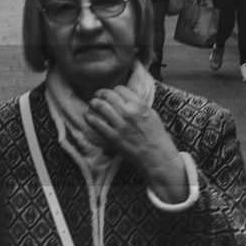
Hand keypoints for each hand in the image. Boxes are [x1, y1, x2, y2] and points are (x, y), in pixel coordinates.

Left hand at [85, 85, 187, 202]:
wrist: (157, 156)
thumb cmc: (156, 136)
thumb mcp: (152, 114)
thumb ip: (138, 104)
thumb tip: (126, 98)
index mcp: (140, 105)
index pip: (120, 89)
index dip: (114, 90)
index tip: (112, 93)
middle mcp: (129, 112)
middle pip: (108, 95)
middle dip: (100, 94)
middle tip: (97, 96)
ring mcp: (120, 125)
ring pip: (100, 106)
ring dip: (93, 104)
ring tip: (92, 105)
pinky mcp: (113, 137)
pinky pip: (96, 123)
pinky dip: (90, 118)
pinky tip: (88, 117)